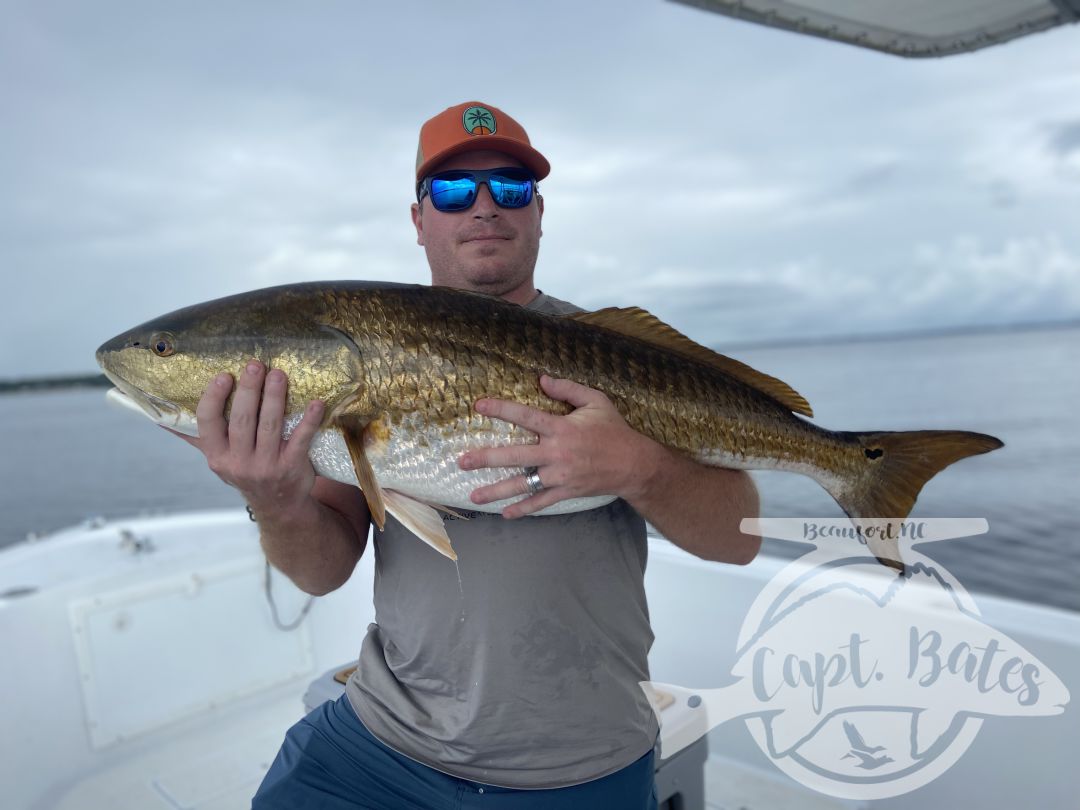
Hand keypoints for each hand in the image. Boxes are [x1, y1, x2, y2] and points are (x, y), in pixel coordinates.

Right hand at [169, 360, 323, 516]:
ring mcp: (266, 467)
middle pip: (242, 420)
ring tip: (279, 374)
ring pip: (270, 426)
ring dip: (275, 398)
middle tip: (256, 365)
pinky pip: (301, 440)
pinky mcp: (291, 468)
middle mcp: (238, 463)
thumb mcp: (219, 458)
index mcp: (217, 456)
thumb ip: (197, 436)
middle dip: (249, 390)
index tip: (224, 376)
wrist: (278, 505)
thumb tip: (160, 416)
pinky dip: (309, 420)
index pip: (208, 423)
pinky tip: (316, 403)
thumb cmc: (246, 470)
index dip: (215, 398)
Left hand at [458, 375, 658, 517]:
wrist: (634, 464)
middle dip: (486, 459)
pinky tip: (505, 513)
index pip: (525, 416)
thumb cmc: (614, 430)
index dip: (501, 409)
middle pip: (514, 456)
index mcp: (561, 428)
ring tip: (474, 496)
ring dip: (496, 490)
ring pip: (523, 484)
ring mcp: (560, 475)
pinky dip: (523, 509)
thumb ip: (568, 389)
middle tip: (462, 461)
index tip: (479, 406)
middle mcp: (556, 453)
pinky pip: (541, 502)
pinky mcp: (565, 491)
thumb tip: (542, 379)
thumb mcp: (596, 401)